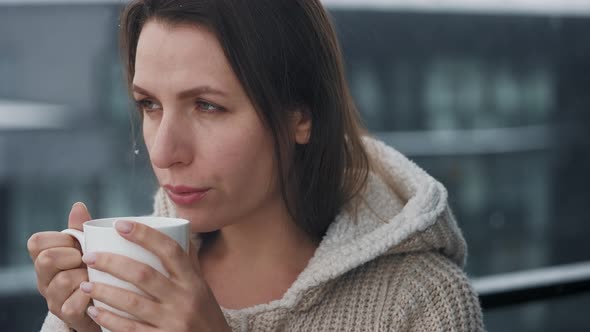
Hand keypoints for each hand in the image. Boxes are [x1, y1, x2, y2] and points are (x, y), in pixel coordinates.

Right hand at [27, 202, 100, 331]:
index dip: (60, 239)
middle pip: (46, 258)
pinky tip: (99, 292)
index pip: (36, 242)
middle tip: (87, 260)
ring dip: (86, 275)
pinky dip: (90, 296)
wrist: (108, 304)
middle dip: (72, 255)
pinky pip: (74, 304)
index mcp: (47, 259)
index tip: (77, 243)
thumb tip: (78, 206)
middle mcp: (45, 279)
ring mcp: (54, 299)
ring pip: (64, 280)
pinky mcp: (67, 316)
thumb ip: (81, 229)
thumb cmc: (95, 270)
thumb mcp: (89, 248)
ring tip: (97, 276)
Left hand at [79, 220, 230, 331]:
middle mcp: (184, 300)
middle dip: (111, 263)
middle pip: (143, 274)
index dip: (145, 235)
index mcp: (193, 281)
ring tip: (84, 285)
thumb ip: (188, 263)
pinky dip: (109, 320)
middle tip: (89, 257)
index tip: (120, 225)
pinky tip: (95, 312)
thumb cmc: (205, 316)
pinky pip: (129, 329)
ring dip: (103, 292)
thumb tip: (177, 231)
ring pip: (131, 303)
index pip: (170, 250)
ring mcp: (172, 322)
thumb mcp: (202, 288)